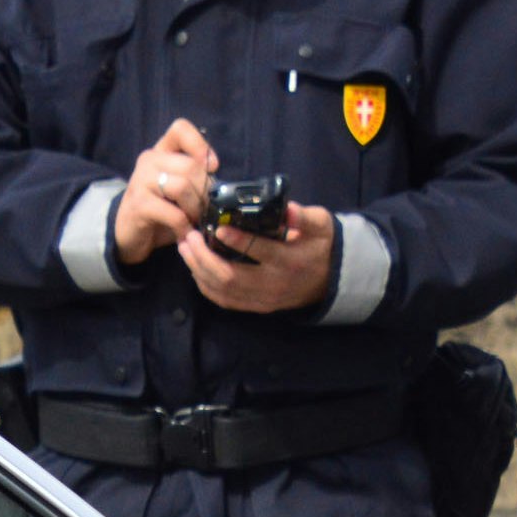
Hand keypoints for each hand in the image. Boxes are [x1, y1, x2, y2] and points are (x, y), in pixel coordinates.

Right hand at [114, 120, 216, 265]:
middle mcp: (149, 160)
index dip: (201, 145)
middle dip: (204, 191)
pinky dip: (185, 227)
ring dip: (195, 209)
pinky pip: (174, 214)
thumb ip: (195, 178)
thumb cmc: (160, 210)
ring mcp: (141, 181)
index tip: (212, 168)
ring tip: (194, 220)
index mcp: (160, 151)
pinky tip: (185, 234)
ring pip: (183, 187)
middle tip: (204, 209)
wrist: (129, 233)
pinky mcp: (140, 205)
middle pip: (190, 166)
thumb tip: (219, 183)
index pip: (180, 129)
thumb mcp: (178, 188)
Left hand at [183, 201, 335, 314]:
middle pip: (230, 277)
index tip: (217, 228)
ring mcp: (263, 299)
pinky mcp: (257, 307)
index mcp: (290, 261)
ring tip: (185, 248)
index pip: (260, 252)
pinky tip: (194, 268)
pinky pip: (225, 301)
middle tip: (189, 237)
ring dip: (198, 270)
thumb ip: (304, 217)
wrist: (331, 279)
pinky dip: (205, 286)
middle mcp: (274, 284)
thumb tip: (288, 209)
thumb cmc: (320, 245)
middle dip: (203, 258)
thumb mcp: (321, 225)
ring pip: (223, 291)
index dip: (237, 240)